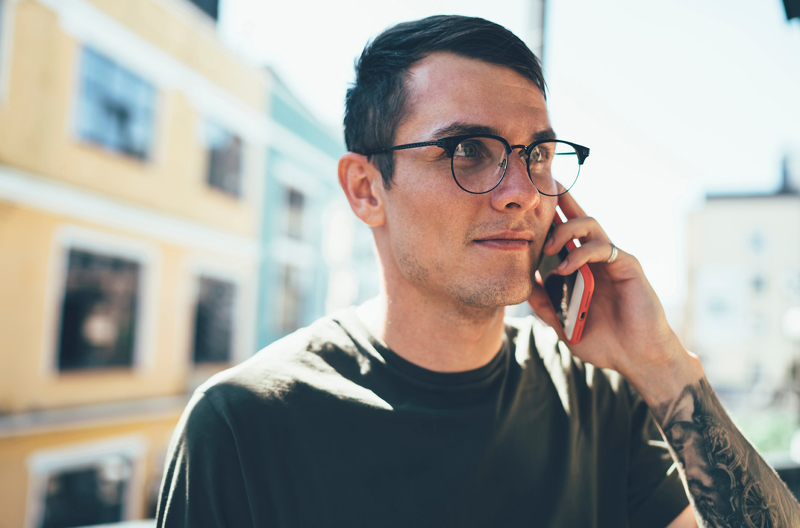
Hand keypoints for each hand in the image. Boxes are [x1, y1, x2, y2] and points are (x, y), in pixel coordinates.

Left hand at [527, 191, 685, 381]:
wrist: (638, 359)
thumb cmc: (606, 343)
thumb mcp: (564, 324)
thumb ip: (545, 305)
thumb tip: (523, 285)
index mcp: (582, 269)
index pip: (565, 235)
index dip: (550, 219)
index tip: (528, 210)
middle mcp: (597, 260)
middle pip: (578, 219)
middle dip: (560, 203)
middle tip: (536, 206)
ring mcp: (612, 260)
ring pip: (589, 225)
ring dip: (565, 230)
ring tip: (547, 247)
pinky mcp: (627, 266)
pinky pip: (602, 248)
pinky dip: (580, 254)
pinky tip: (564, 268)